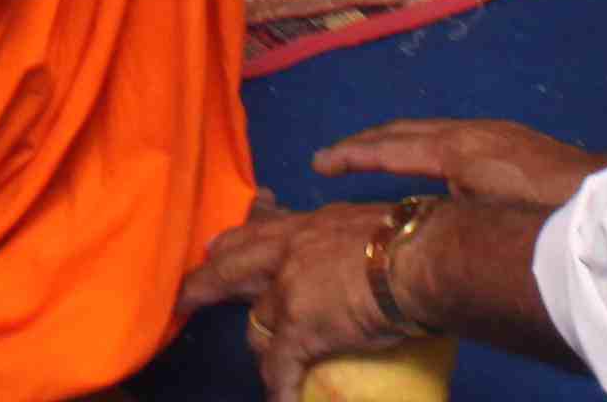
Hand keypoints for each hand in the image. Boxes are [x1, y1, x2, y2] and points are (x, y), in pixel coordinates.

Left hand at [179, 199, 418, 399]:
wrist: (419, 258)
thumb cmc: (412, 236)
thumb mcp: (372, 220)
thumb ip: (354, 234)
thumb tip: (370, 250)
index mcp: (310, 225)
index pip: (263, 228)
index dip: (237, 240)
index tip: (218, 246)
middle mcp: (289, 252)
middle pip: (232, 266)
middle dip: (206, 283)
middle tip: (187, 296)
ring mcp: (288, 291)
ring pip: (255, 323)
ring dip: (260, 344)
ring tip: (266, 361)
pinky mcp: (298, 328)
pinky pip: (278, 366)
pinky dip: (279, 388)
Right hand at [317, 115, 604, 209]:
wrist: (599, 193)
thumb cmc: (544, 210)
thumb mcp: (486, 213)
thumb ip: (446, 214)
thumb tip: (411, 221)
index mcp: (456, 148)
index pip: (391, 147)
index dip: (353, 155)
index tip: (320, 161)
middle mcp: (467, 133)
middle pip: (404, 131)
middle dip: (365, 143)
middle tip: (330, 156)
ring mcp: (489, 132)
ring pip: (426, 131)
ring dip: (392, 142)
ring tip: (365, 155)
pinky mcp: (507, 140)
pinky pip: (447, 135)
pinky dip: (419, 144)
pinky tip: (422, 160)